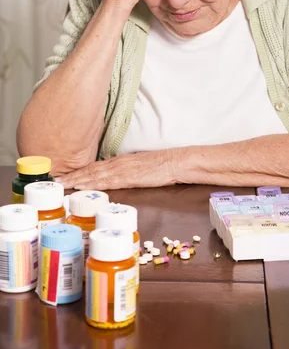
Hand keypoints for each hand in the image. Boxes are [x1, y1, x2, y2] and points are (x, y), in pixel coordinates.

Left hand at [55, 151, 175, 189]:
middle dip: (73, 176)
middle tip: (56, 180)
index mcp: (119, 161)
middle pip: (90, 169)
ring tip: (64, 184)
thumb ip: (125, 171)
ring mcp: (121, 170)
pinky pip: (106, 181)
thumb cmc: (160, 165)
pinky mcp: (127, 177)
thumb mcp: (138, 166)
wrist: (173, 162)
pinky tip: (83, 186)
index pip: (94, 166)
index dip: (79, 171)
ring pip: (95, 174)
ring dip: (78, 180)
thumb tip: (114, 178)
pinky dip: (92, 183)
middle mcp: (117, 163)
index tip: (65, 175)